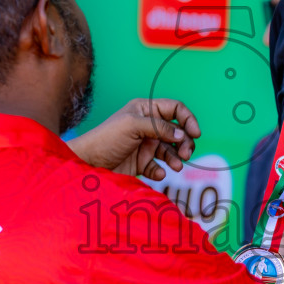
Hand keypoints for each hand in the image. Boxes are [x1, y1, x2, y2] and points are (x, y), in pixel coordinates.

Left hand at [69, 98, 200, 179]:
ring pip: (171, 150)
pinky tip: (157, 174)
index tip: (196, 133)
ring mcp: (145, 145)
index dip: (187, 119)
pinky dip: (161, 170)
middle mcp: (148, 126)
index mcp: (145, 110)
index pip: (175, 109)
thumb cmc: (106, 138)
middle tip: (186, 154)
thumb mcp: (133, 125)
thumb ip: (159, 127)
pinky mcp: (141, 163)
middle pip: (177, 131)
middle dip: (185, 142)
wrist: (88, 163)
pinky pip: (158, 166)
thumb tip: (182, 135)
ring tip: (176, 166)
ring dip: (176, 157)